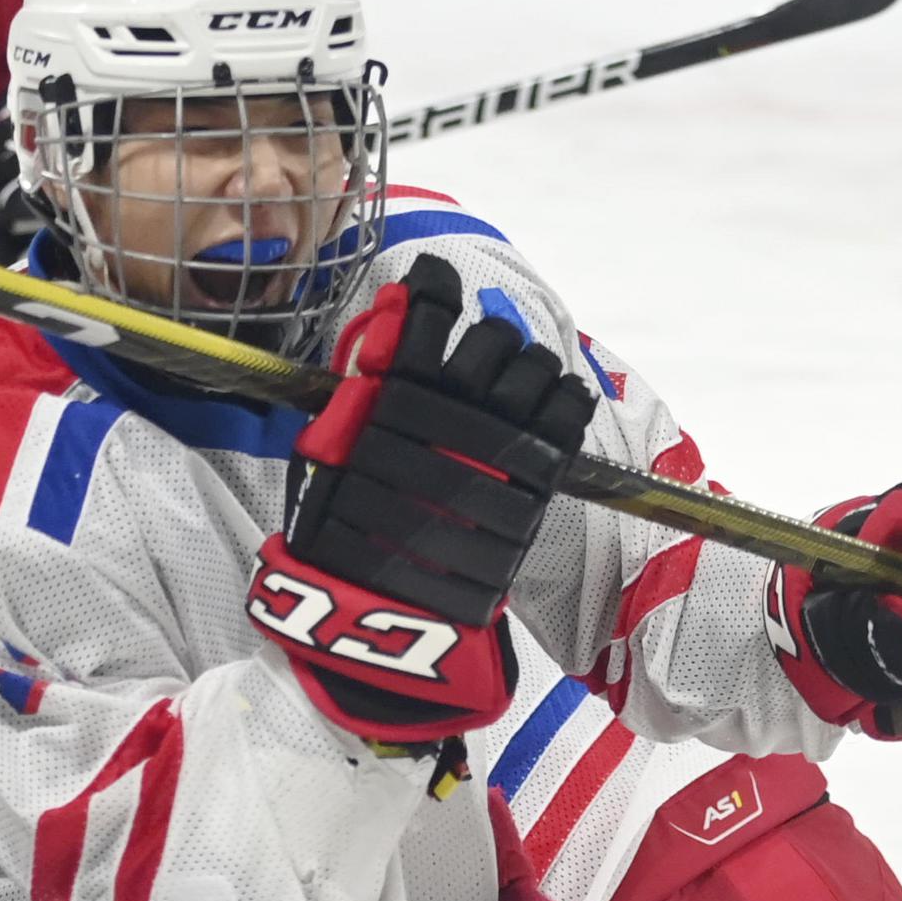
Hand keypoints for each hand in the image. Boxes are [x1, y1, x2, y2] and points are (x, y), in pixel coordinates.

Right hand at [257, 255, 600, 742]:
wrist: (385, 612)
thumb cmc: (345, 532)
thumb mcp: (333, 446)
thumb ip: (368, 373)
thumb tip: (398, 305)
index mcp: (393, 391)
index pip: (430, 307)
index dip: (435, 288)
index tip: (434, 290)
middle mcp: (452, 406)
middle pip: (494, 337)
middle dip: (487, 346)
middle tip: (476, 371)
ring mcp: (501, 439)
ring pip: (537, 367)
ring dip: (527, 373)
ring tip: (512, 399)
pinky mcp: (538, 475)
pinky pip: (569, 409)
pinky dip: (563, 401)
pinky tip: (546, 415)